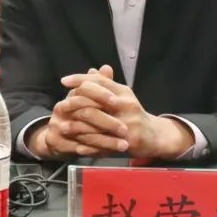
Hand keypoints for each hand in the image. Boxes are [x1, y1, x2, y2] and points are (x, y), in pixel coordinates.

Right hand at [28, 66, 129, 158]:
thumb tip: (106, 68)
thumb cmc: (80, 116)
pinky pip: (77, 147)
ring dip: (105, 140)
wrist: (58, 136)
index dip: (102, 95)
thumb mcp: (90, 99)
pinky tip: (108, 153)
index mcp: (71, 95)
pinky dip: (94, 150)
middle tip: (126, 130)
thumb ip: (99, 84)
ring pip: (84, 133)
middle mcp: (61, 108)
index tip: (118, 102)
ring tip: (123, 145)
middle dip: (108, 122)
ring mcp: (57, 125)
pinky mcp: (56, 141)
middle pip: (85, 112)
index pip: (85, 89)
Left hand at [61, 67, 193, 159]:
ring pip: (95, 124)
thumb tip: (91, 70)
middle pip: (94, 100)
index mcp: (123, 92)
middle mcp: (126, 105)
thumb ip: (106, 84)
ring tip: (63, 127)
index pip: (99, 81)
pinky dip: (88, 145)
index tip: (64, 81)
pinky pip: (103, 144)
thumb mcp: (122, 96)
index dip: (79, 79)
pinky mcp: (128, 142)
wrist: (154, 136)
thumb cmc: (133, 114)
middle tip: (61, 107)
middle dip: (74, 104)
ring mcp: (127, 124)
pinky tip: (77, 145)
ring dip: (76, 126)